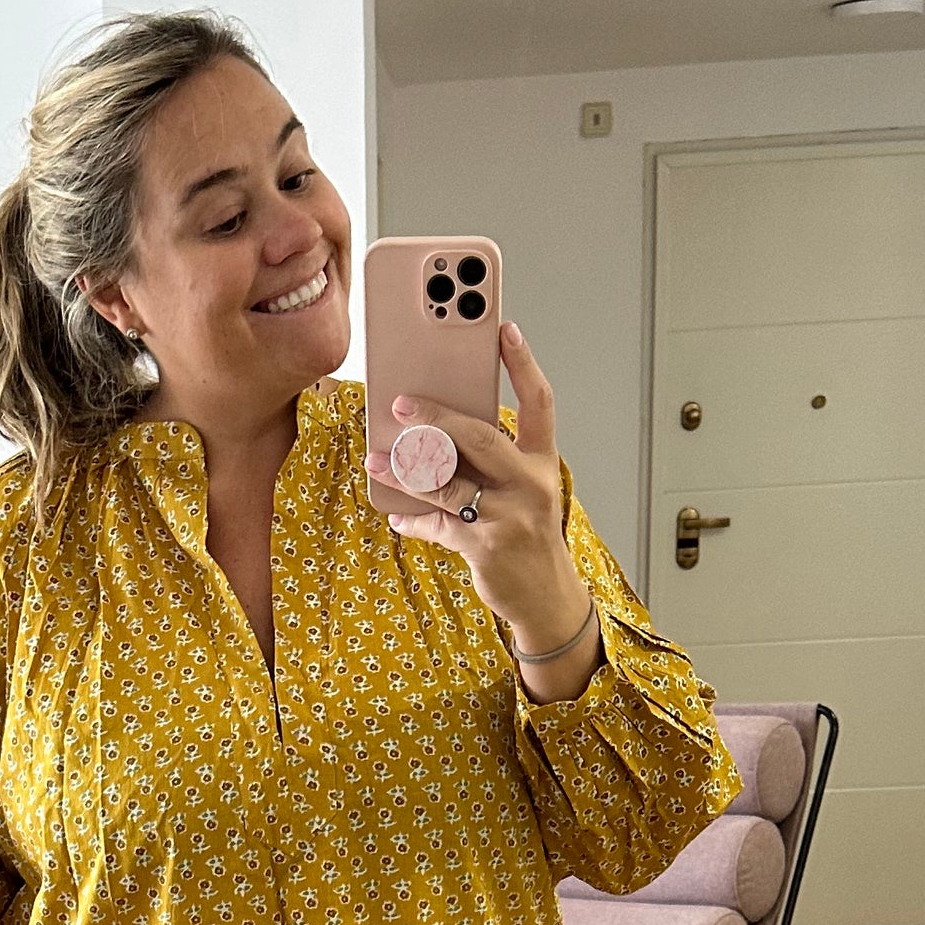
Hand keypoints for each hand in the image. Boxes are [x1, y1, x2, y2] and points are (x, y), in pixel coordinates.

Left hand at [369, 321, 599, 690]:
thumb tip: (433, 435)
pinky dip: (414, 519)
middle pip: (480, 436)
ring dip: (407, 470)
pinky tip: (396, 515)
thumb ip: (489, 461)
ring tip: (378, 458)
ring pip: (449, 482)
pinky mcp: (488, 546)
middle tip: (402, 401)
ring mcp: (511, 516)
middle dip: (436, 415)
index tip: (504, 328)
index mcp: (541, 461)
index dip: (522, 363)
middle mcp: (531, 483)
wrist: (547, 596)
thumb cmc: (526, 534)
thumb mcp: (521, 491)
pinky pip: (439, 524)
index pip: (538, 402)